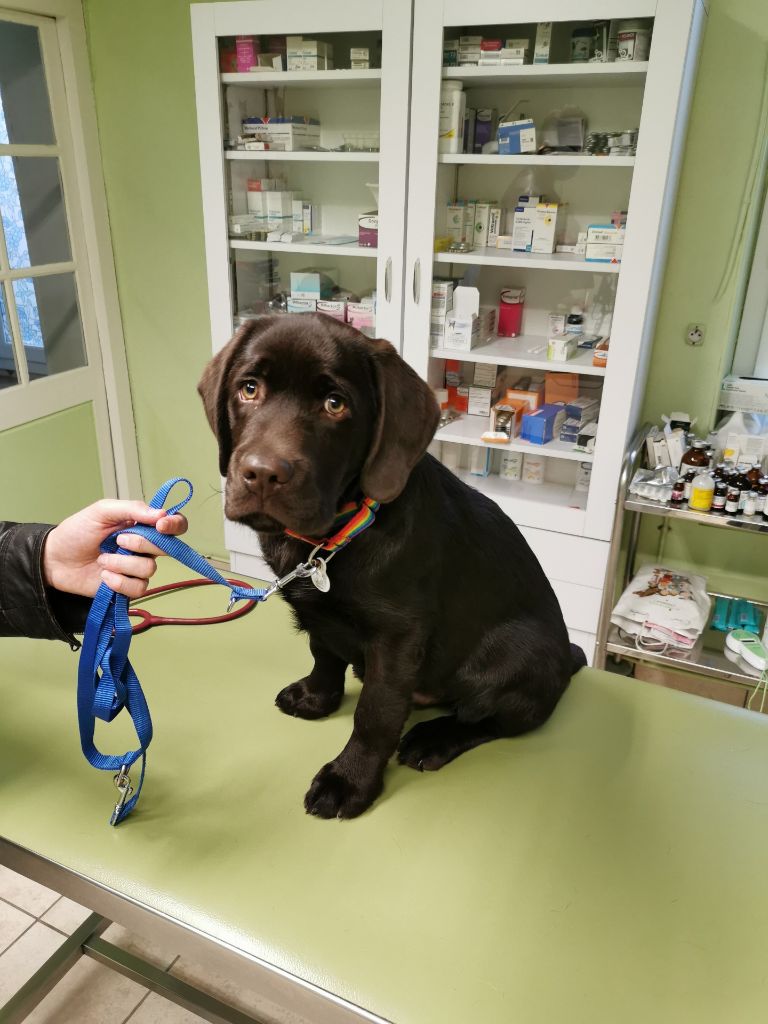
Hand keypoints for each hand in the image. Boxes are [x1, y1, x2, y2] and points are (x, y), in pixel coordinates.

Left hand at [42, 499, 187, 598]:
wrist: (54, 560)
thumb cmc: (77, 532)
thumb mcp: (102, 511)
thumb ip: (132, 509)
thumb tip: (162, 513)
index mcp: (141, 525)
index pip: (174, 524)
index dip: (175, 525)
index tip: (161, 525)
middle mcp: (144, 547)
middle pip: (165, 548)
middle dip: (141, 544)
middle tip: (118, 541)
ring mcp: (136, 568)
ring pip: (149, 569)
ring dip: (123, 564)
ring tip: (103, 560)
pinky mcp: (127, 587)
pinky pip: (138, 588)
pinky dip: (119, 582)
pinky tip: (104, 576)